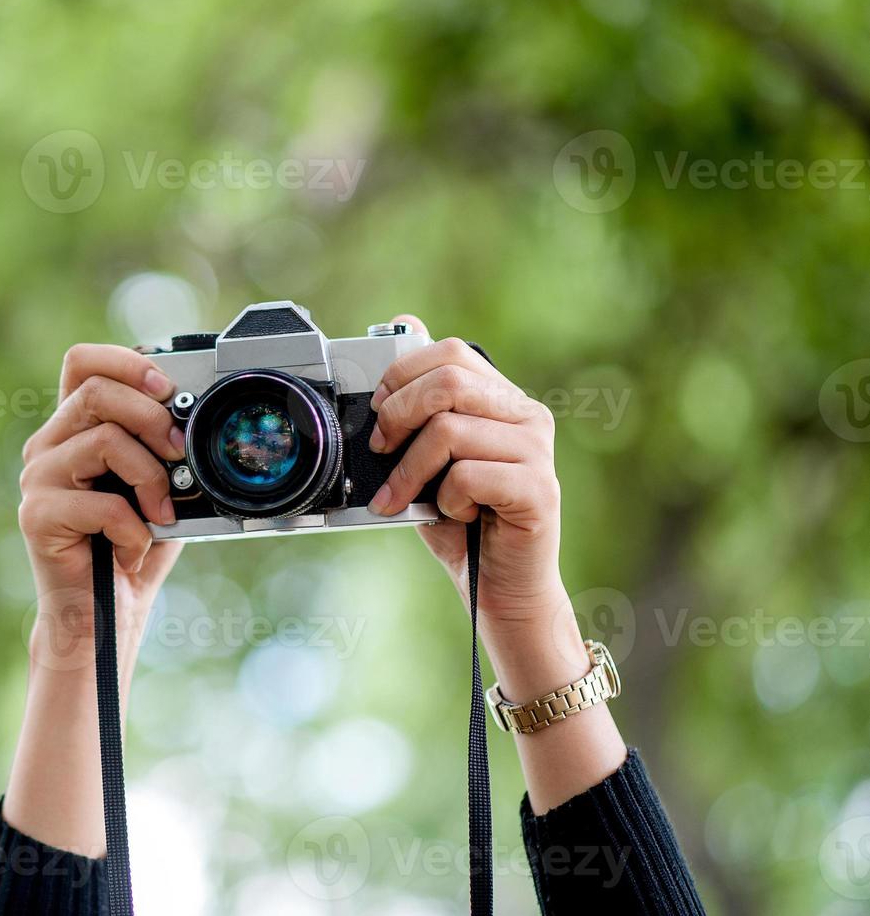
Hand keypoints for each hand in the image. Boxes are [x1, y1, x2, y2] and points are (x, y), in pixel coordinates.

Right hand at [18, 343, 186, 667]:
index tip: (167, 388)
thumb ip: (166, 448)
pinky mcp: (35, 516)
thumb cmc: (132, 550)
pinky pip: (103, 503)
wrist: (103, 616)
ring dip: (150, 477)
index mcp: (74, 429)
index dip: (125, 362)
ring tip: (160, 513)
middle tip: (179, 452)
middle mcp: (48, 446)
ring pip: (104, 439)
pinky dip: (135, 531)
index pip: (82, 363)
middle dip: (152, 417)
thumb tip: (196, 417)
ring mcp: (36, 479)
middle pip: (96, 392)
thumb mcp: (160, 486)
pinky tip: (133, 551)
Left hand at [366, 316, 625, 813]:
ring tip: (408, 500)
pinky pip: (468, 475)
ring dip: (411, 471)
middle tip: (379, 451)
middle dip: (398, 415)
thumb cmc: (460, 522)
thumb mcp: (426, 458)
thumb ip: (417, 406)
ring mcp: (537, 453)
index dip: (402, 375)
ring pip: (450, 430)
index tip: (378, 410)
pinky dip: (446, 499)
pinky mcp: (538, 491)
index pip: (451, 352)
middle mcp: (527, 417)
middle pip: (449, 380)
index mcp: (502, 400)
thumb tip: (402, 326)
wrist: (498, 589)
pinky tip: (455, 516)